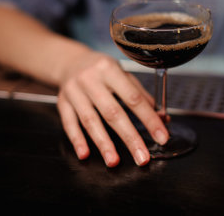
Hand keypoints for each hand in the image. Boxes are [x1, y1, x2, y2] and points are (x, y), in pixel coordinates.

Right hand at [56, 50, 168, 166]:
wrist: (69, 62)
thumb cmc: (102, 71)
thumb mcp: (122, 74)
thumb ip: (141, 95)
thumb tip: (162, 118)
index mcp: (110, 70)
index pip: (133, 98)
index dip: (149, 119)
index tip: (162, 137)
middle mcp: (91, 80)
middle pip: (112, 112)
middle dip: (129, 137)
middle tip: (142, 157)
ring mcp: (74, 91)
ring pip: (90, 120)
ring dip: (103, 143)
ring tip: (114, 161)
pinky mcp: (62, 102)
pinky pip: (69, 123)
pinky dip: (77, 140)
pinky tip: (85, 154)